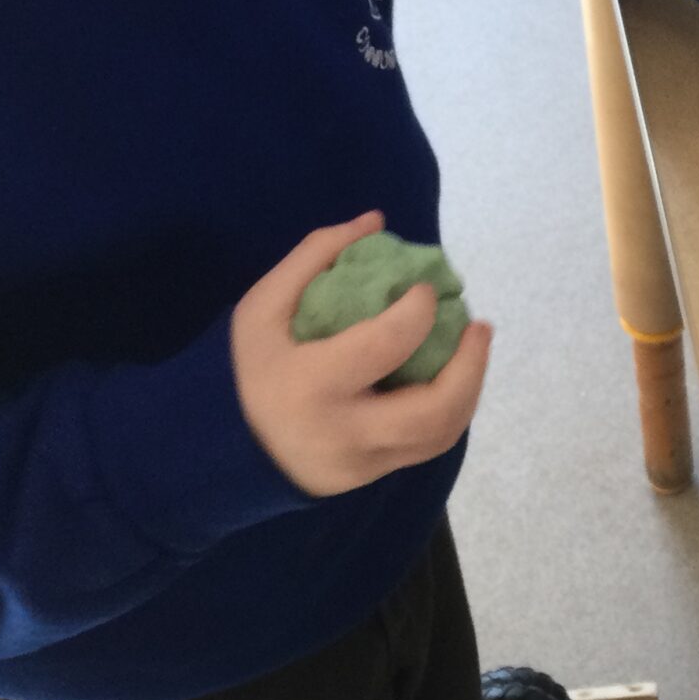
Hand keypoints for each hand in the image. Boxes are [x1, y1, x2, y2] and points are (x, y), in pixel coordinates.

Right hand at [230, 211, 492, 497]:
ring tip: (473, 348)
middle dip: (470, 366)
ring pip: (440, 436)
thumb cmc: (245, 367)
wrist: (220, 449)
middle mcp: (344, 433)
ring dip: (469, 389)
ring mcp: (361, 464)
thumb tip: (376, 221)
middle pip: (433, 411)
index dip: (418, 312)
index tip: (425, 288)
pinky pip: (424, 447)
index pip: (385, 346)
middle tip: (478, 326)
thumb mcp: (263, 306)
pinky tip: (449, 376)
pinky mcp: (369, 478)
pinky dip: (447, 409)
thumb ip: (317, 256)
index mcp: (311, 385)